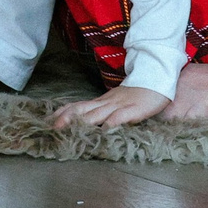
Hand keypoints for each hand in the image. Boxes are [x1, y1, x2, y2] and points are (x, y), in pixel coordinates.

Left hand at [53, 85, 170, 129]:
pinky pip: (122, 116)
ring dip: (82, 122)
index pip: (80, 106)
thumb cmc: (139, 94)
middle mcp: (108, 103)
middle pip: (84, 110)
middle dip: (66, 118)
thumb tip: (90, 122)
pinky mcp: (135, 109)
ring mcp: (121, 105)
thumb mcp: (117, 102)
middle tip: (52, 127)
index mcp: (103, 102)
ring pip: (98, 113)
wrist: (158, 78)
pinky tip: (105, 130)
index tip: (49, 120)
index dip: (64, 113)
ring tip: (68, 129)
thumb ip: (104, 111)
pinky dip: (112, 123)